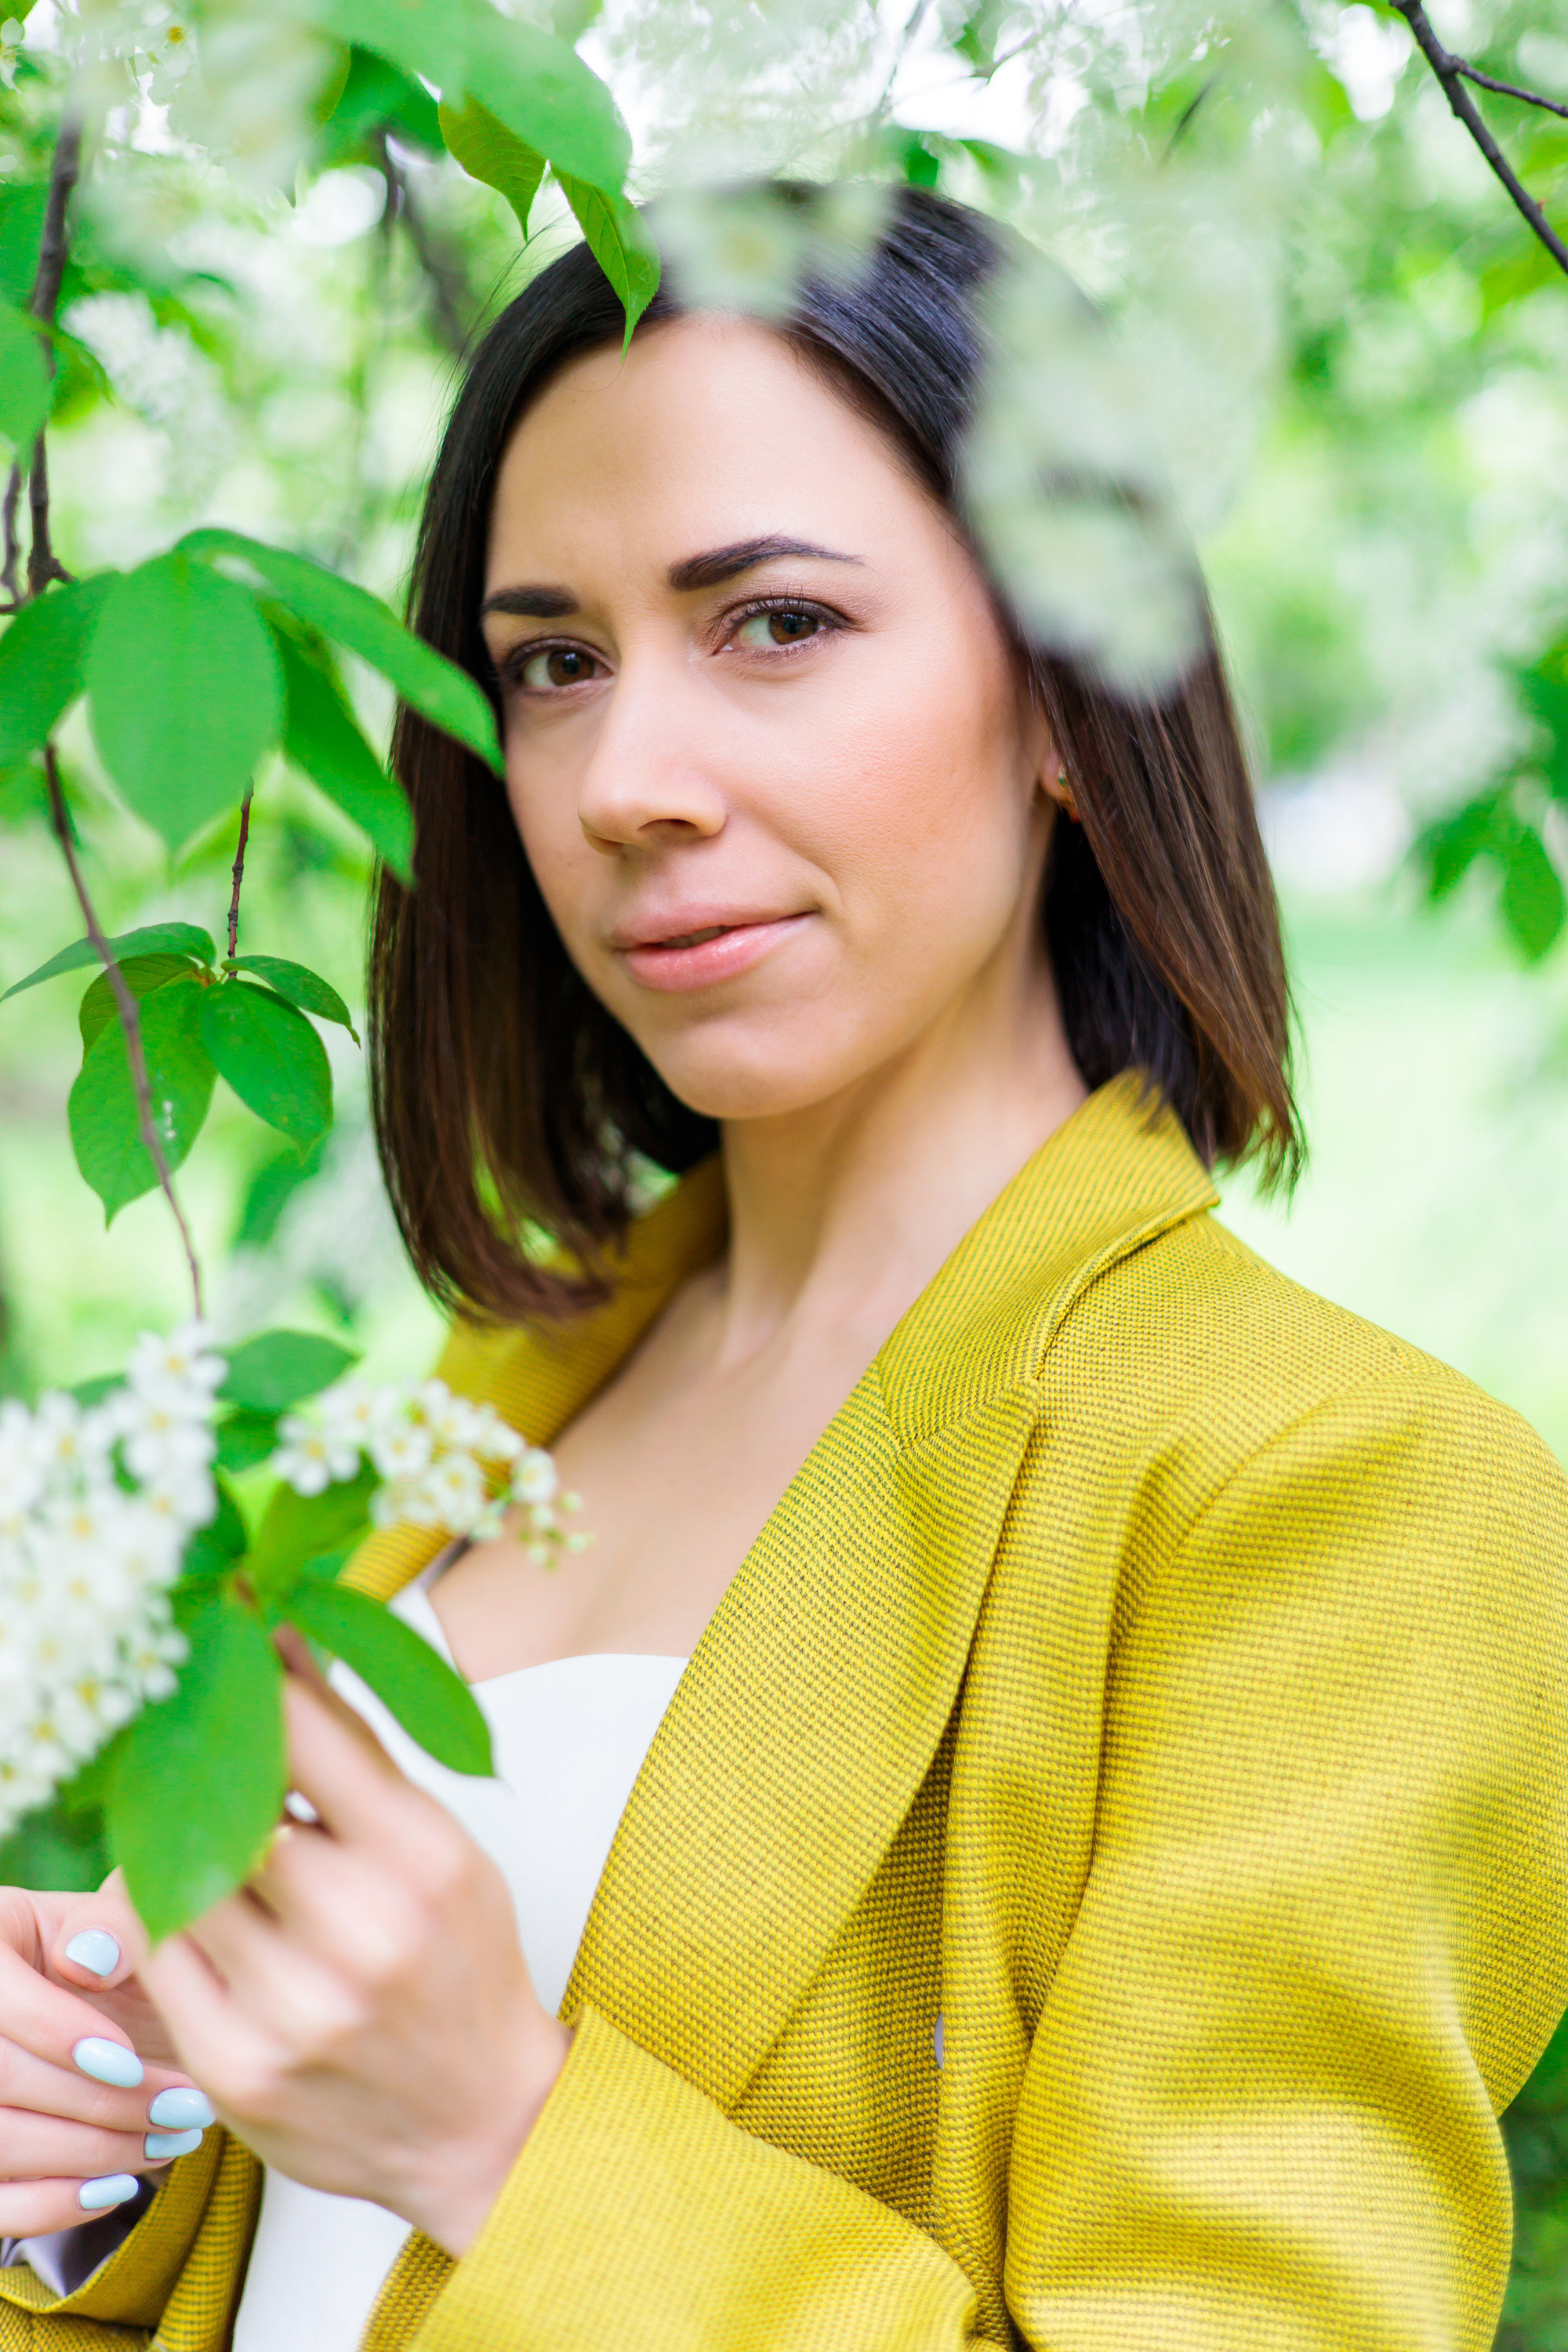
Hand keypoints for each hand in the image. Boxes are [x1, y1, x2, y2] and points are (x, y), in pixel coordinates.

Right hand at [0, 1875, 217, 2236]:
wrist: (123, 2019)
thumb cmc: (122, 1963)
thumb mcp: (123, 1928)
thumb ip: (112, 1925)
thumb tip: (88, 1960)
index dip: (58, 2034)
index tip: (131, 2061)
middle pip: (0, 2080)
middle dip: (99, 2103)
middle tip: (183, 2108)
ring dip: (93, 2154)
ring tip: (170, 2138)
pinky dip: (56, 2205)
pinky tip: (118, 2184)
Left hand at [139, 1647, 571, 2258]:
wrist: (479, 2124)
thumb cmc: (462, 1966)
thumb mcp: (441, 1847)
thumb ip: (358, 1754)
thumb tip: (282, 1647)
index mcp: (423, 1862)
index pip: (307, 1738)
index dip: (257, 1683)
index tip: (234, 1648)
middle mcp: (360, 1936)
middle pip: (232, 1806)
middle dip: (212, 1765)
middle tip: (206, 1739)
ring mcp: (292, 2012)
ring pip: (182, 1878)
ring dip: (182, 1839)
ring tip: (205, 1828)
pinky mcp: (235, 2071)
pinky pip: (159, 1957)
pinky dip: (164, 1914)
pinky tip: (193, 1901)